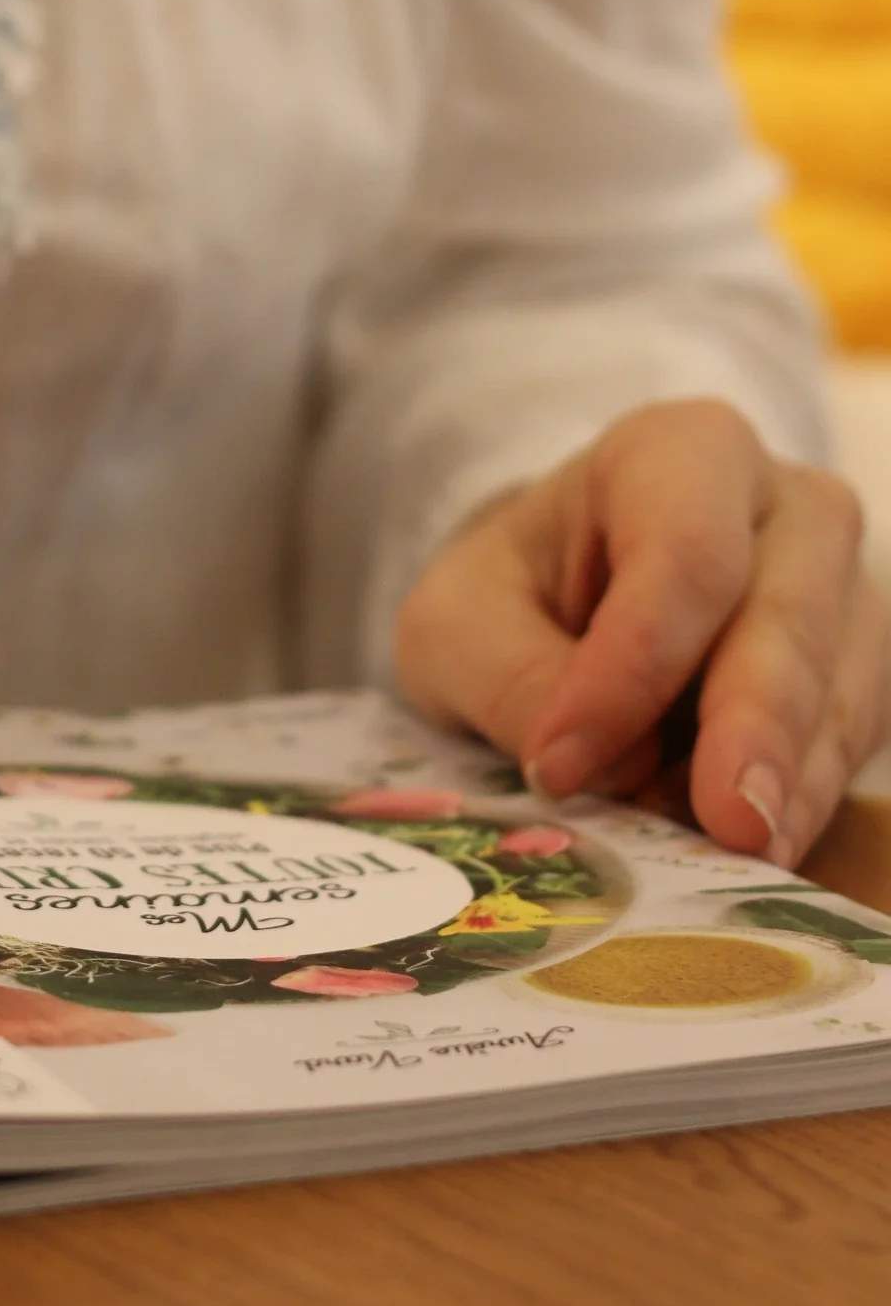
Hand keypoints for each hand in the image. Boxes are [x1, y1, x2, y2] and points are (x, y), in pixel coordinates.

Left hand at [395, 400, 889, 867]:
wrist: (563, 598)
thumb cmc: (511, 593)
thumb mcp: (455, 623)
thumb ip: (508, 678)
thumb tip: (596, 765)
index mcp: (678, 452)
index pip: (682, 553)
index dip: (633, 666)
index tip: (566, 764)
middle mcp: (784, 503)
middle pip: (788, 614)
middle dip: (756, 726)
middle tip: (726, 825)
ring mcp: (837, 584)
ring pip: (838, 684)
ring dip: (779, 780)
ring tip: (716, 854)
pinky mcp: (856, 667)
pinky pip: (851, 738)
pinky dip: (800, 800)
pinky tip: (751, 847)